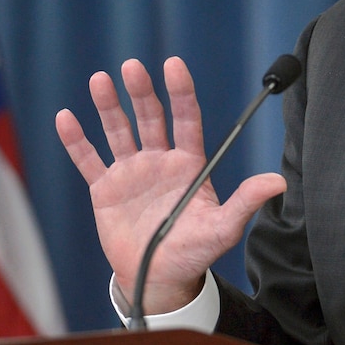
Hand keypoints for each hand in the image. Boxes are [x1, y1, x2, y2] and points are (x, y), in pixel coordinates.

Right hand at [55, 56, 286, 314]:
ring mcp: (131, 171)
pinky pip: (89, 160)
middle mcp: (159, 160)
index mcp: (188, 163)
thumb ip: (245, 202)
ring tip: (99, 81)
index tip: (174, 65)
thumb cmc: (194, 251)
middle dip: (141, 92)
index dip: (181, 92)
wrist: (159, 279)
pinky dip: (76, 141)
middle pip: (149, 118)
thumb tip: (279, 182)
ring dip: (108, 106)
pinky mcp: (105, 189)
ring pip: (118, 131)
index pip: (185, 118)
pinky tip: (66, 118)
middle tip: (132, 67)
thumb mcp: (222, 229)